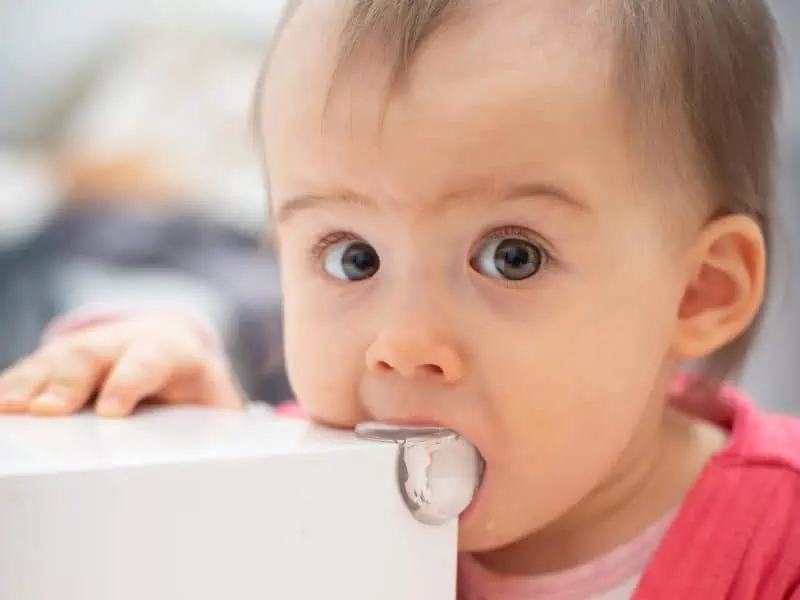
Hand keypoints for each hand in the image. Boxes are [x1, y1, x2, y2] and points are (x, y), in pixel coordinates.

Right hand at [0, 314, 244, 417]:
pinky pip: (33, 369)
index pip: (150, 360)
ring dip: (31, 384)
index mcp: (169, 351)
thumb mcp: (214, 402)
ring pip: (58, 358)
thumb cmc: (192, 388)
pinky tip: (1, 405)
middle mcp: (124, 342)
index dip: (131, 382)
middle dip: (71, 381)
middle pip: (94, 355)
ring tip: (10, 409)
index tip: (113, 411)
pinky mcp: (60, 361)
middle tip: (49, 410)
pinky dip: (14, 386)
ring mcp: (88, 347)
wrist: (169, 351)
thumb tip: (227, 458)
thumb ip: (218, 425)